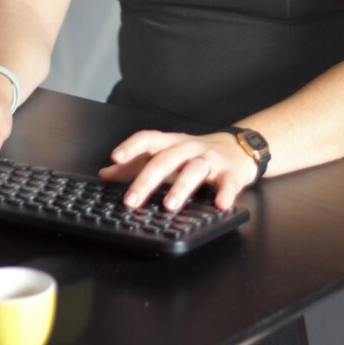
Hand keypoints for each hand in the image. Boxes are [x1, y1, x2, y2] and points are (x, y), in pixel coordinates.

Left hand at [98, 130, 255, 211]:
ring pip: (194, 170)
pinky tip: (220, 205)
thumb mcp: (165, 155)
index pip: (149, 139)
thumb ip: (135, 165)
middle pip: (166, 159)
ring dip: (181, 187)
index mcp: (171, 143)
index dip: (132, 146)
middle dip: (147, 179)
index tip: (115, 157)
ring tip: (169, 205)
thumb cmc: (195, 154)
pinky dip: (225, 193)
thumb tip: (105, 173)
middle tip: (132, 200)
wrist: (237, 148)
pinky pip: (228, 183)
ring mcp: (210, 160)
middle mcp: (189, 148)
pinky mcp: (230, 174)